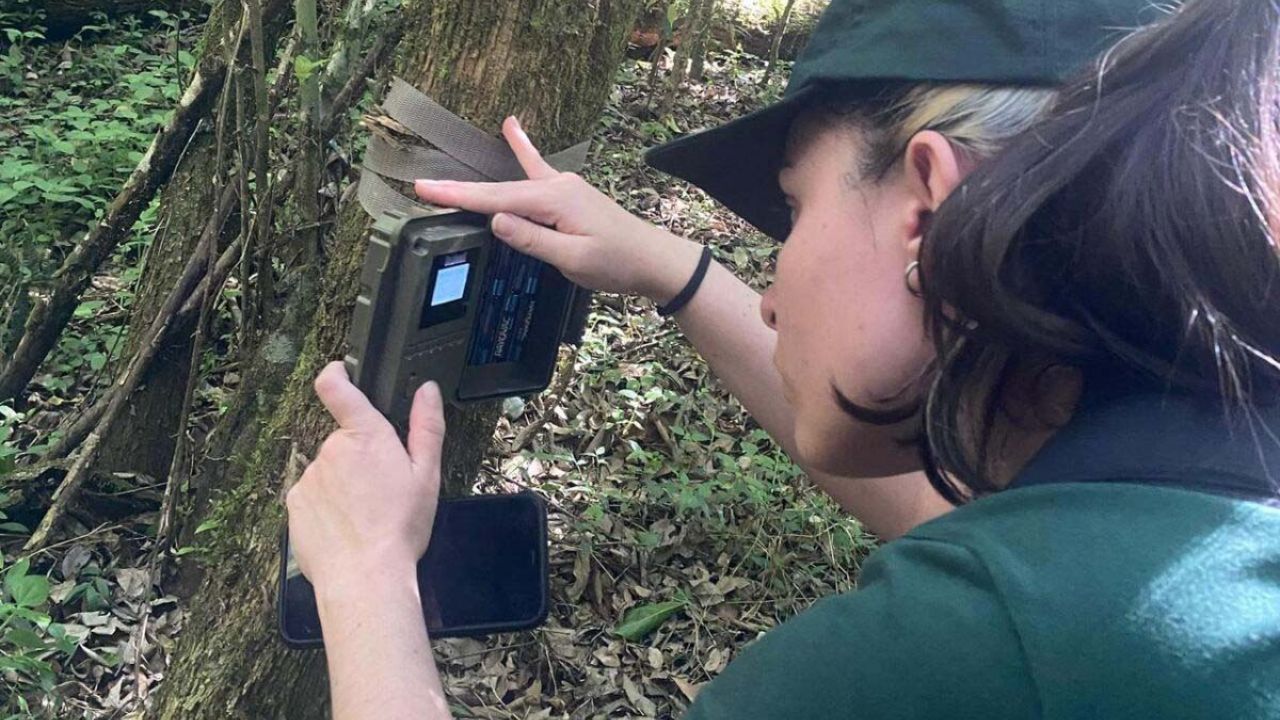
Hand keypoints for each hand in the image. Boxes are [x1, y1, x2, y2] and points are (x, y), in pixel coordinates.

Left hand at [285, 361, 445, 594]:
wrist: (365, 577)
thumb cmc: (400, 529)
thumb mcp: (428, 475)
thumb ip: (427, 426)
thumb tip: (428, 390)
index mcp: (366, 436)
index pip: (337, 388)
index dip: (335, 374)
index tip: (340, 372)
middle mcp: (331, 450)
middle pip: (343, 442)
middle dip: (359, 459)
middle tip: (381, 490)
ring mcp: (309, 477)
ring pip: (328, 472)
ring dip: (342, 486)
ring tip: (364, 517)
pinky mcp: (294, 504)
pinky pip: (312, 497)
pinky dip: (326, 508)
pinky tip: (345, 529)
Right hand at [413, 116, 699, 303]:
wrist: (653, 259)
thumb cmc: (617, 263)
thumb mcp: (574, 259)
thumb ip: (535, 241)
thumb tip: (498, 220)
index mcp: (555, 201)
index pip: (497, 200)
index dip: (458, 197)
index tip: (424, 191)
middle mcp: (557, 187)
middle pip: (500, 190)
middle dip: (460, 190)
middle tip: (420, 187)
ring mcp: (564, 187)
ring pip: (513, 181)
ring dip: (482, 180)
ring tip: (447, 170)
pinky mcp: (568, 194)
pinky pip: (538, 168)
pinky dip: (523, 149)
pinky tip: (512, 127)